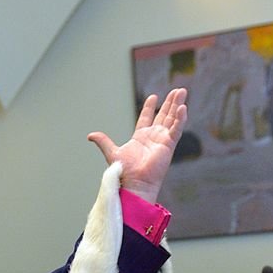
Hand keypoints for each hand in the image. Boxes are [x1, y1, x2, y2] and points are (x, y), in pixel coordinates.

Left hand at [87, 88, 186, 203]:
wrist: (134, 183)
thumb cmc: (125, 171)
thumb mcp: (112, 152)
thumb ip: (103, 141)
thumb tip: (90, 135)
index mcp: (140, 137)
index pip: (146, 118)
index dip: (150, 107)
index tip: (153, 97)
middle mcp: (153, 137)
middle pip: (163, 115)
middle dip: (169, 103)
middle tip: (177, 90)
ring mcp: (162, 140)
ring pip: (172, 119)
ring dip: (177, 105)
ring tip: (182, 91)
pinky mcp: (169, 145)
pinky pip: (176, 129)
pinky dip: (180, 118)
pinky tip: (183, 107)